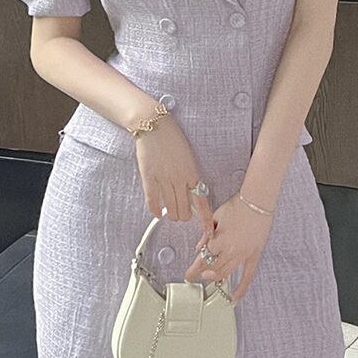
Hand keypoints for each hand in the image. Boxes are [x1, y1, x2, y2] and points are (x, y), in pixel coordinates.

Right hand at [134, 119, 214, 240]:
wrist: (154, 125)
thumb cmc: (172, 138)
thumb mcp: (188, 157)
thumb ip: (190, 175)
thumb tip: (191, 192)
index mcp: (192, 174)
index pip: (202, 203)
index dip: (205, 220)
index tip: (208, 232)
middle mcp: (179, 180)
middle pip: (184, 212)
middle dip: (184, 216)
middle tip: (181, 213)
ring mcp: (164, 180)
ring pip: (170, 211)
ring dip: (171, 215)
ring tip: (169, 210)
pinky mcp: (149, 178)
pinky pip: (153, 202)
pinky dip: (155, 211)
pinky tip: (157, 211)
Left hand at [183, 193, 273, 303]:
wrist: (257, 202)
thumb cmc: (237, 205)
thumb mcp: (216, 217)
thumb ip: (206, 233)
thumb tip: (199, 246)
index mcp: (219, 240)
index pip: (203, 259)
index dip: (194, 269)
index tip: (188, 275)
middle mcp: (231, 251)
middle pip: (213, 268)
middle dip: (202, 274)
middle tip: (195, 276)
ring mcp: (243, 255)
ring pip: (226, 273)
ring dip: (215, 278)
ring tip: (208, 280)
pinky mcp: (254, 255)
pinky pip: (248, 275)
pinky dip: (241, 288)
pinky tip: (235, 297)